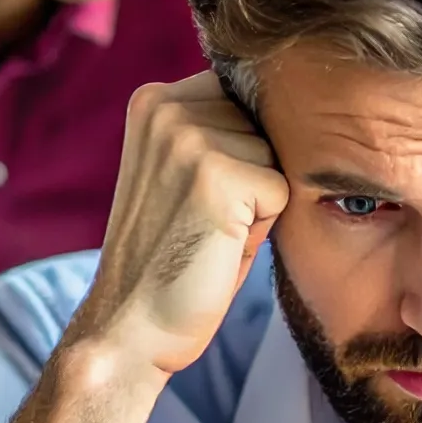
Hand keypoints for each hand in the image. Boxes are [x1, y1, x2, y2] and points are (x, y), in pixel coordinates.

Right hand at [69, 74, 287, 377]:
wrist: (130, 326)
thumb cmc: (171, 256)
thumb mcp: (186, 172)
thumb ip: (219, 129)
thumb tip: (291, 102)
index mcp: (154, 100)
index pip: (244, 96)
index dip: (242, 154)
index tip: (199, 197)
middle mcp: (166, 107)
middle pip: (264, 124)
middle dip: (253, 174)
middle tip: (206, 220)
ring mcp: (189, 138)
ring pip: (276, 156)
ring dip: (259, 201)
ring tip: (212, 232)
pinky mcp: (217, 176)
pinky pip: (283, 190)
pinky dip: (263, 227)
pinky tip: (219, 245)